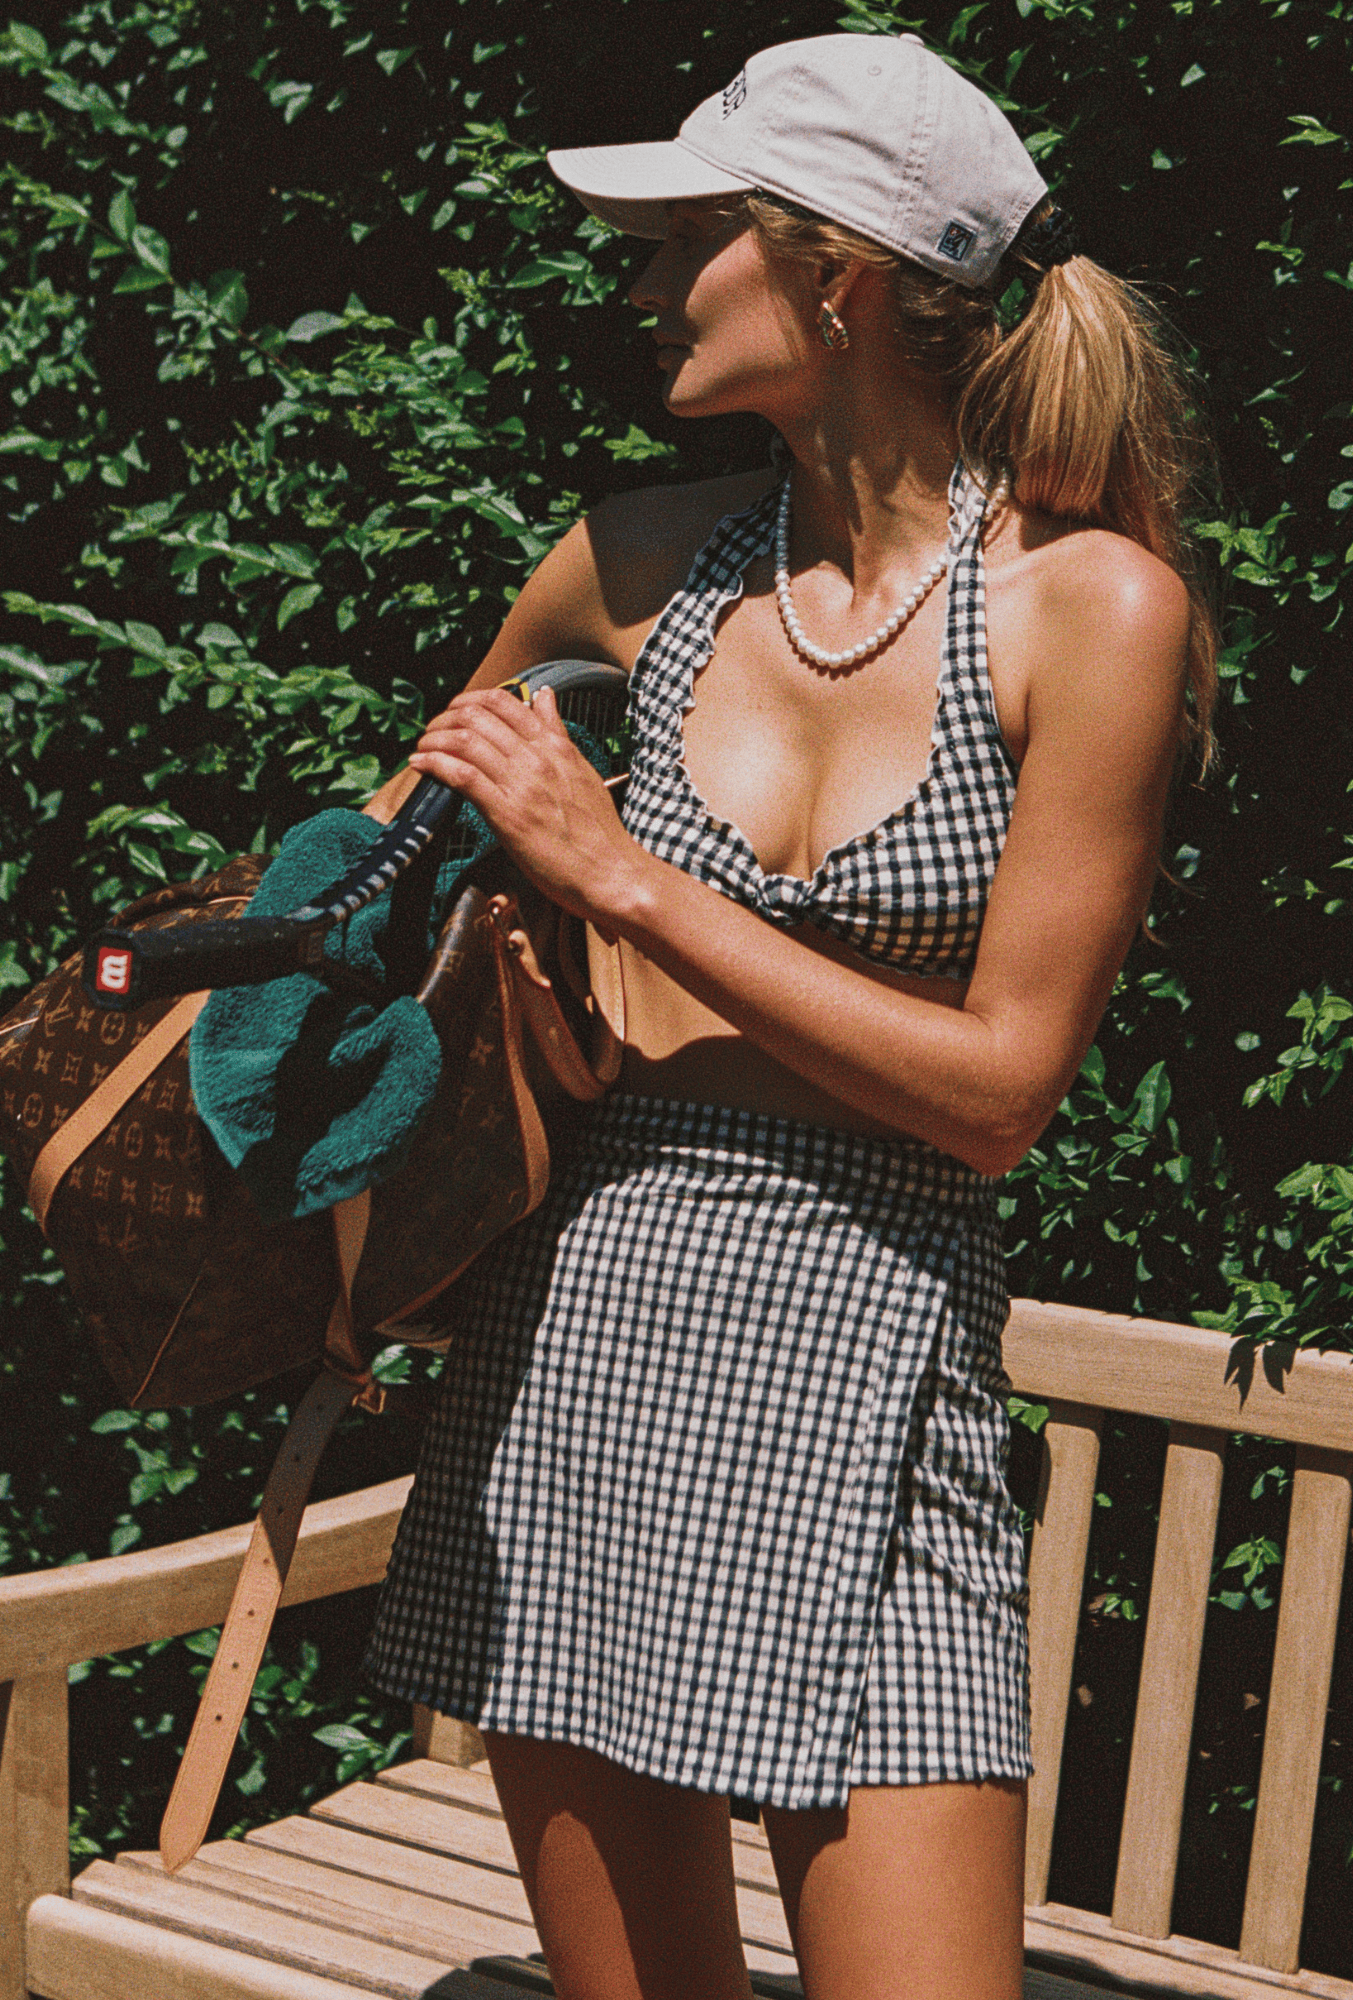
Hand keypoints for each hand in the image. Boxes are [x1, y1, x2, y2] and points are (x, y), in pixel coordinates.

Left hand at [408, 684, 644, 930]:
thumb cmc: (599, 832)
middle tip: (433, 732)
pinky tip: (421, 765)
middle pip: (478, 716)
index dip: (469, 700)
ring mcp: (522, 785)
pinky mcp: (508, 814)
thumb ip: (557, 733)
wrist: (611, 873)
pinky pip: (463, 775)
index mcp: (555, 747)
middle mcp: (537, 758)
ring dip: (433, 740)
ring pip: (466, 741)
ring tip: (422, 749)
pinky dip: (435, 764)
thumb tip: (544, 696)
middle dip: (445, 718)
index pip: (504, 702)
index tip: (455, 712)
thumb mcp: (581, 770)